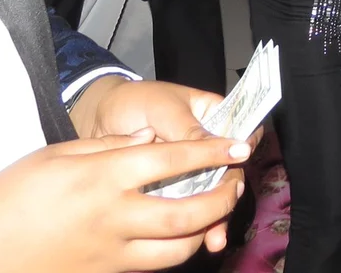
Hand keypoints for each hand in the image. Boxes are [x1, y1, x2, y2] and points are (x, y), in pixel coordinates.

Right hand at [0, 132, 248, 272]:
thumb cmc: (2, 201)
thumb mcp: (52, 154)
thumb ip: (107, 146)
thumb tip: (150, 140)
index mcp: (101, 176)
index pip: (174, 160)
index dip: (213, 152)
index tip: (238, 145)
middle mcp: (113, 218)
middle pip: (188, 212)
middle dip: (222, 197)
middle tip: (235, 183)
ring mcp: (110, 255)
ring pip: (177, 250)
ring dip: (204, 230)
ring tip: (214, 211)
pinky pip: (151, 267)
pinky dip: (173, 252)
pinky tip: (177, 236)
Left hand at [70, 78, 259, 253]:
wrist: (96, 116)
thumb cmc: (134, 101)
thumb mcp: (163, 110)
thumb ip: (190, 131)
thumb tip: (223, 148)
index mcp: (212, 115)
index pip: (241, 131)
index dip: (244, 147)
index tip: (240, 161)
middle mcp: (206, 144)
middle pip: (228, 169)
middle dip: (228, 192)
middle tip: (225, 207)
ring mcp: (190, 168)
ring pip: (209, 193)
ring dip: (214, 215)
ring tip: (213, 238)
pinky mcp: (171, 188)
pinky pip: (187, 204)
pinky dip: (192, 223)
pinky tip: (196, 240)